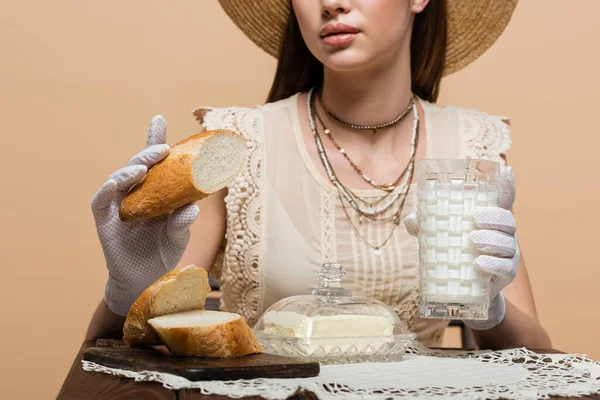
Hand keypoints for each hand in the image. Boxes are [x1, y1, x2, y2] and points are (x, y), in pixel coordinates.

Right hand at [91, 116, 199, 315]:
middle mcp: (135, 194)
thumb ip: (183, 221)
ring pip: (119, 179)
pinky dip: (109, 187)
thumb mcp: (179, 234)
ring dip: (131, 169)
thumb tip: (192, 208)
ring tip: (144, 166)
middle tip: (162, 148)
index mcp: (154, 192)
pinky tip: (121, 181)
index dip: (154, 139)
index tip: (159, 119)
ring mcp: (117, 206)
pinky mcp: (104, 221)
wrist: (147, 282)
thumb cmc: (162, 252)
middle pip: (138, 166)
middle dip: (148, 153)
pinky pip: (101, 200)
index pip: (154, 163)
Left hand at [404, 167, 518, 329]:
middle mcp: (503, 234)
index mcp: (489, 219)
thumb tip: (411, 219)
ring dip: (492, 240)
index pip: (503, 200)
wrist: (462, 290)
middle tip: (475, 218)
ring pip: (508, 244)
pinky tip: (480, 263)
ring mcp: (507, 255)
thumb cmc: (453, 253)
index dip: (507, 186)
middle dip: (494, 216)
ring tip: (473, 240)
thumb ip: (425, 225)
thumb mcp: (437, 236)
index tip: (508, 171)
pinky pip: (505, 268)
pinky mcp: (505, 275)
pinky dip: (494, 264)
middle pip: (508, 220)